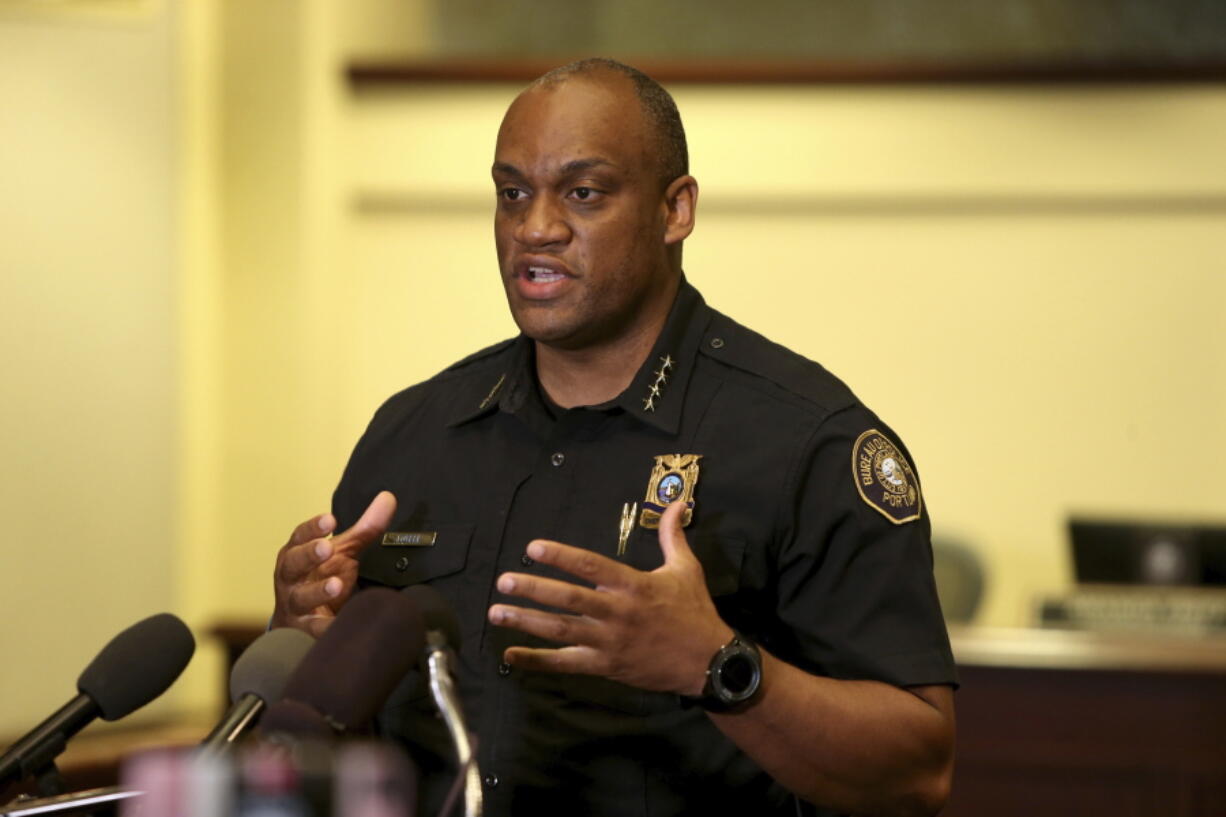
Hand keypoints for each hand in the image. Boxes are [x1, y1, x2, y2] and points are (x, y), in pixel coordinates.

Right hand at [271, 491, 396, 637]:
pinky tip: (339, 625)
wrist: (299, 623)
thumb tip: (388, 497)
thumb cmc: (319, 578)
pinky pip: (314, 630)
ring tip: (336, 586)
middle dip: (309, 555)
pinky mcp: (304, 630)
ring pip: (301, 598)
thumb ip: (364, 529)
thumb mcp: (341, 553)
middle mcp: (290, 578)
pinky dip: (326, 629)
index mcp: (296, 553)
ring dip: (318, 591)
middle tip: (327, 547)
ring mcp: (295, 605)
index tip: (330, 520)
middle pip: (293, 564)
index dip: (313, 528)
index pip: (300, 536)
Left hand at [488, 501, 733, 695]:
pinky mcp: (606, 666)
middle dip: (534, 590)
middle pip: (569, 600)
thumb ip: (672, 535)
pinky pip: (566, 664)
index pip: (591, 567)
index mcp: (634, 586)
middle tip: (504, 582)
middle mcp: (617, 613)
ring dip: (526, 622)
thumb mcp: (686, 569)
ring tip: (496, 612)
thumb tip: (677, 502)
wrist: (710, 662)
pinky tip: (510, 655)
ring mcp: (609, 642)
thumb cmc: (695, 612)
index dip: (561, 557)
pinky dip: (536, 661)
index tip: (533, 547)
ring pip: (561, 631)